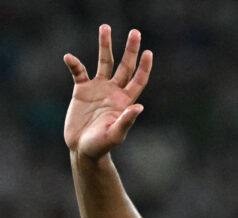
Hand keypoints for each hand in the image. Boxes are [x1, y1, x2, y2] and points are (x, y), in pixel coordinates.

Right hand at [64, 25, 152, 159]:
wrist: (83, 149)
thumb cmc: (102, 145)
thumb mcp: (115, 134)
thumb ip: (126, 121)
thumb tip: (139, 107)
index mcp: (125, 101)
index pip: (138, 80)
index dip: (144, 67)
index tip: (148, 52)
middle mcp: (114, 92)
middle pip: (124, 66)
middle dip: (130, 50)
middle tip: (135, 32)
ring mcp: (98, 89)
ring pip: (104, 62)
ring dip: (105, 46)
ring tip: (105, 27)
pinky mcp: (81, 90)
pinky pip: (79, 72)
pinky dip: (74, 64)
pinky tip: (69, 58)